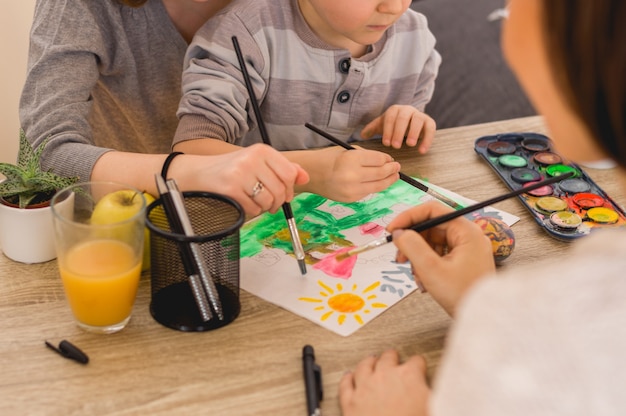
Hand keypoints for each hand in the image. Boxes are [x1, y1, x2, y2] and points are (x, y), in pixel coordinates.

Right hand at [172, 144, 308, 215]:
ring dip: (263, 208)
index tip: (284, 195)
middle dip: (277, 202)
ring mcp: (240, 173)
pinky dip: (251, 211)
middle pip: (280, 190)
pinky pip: (252, 208)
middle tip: (269, 203)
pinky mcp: (230, 188)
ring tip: (254, 201)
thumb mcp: (258, 163)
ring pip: (267, 201)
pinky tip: (243, 203)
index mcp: (261, 150)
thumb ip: (283, 169)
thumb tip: (305, 177)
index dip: (289, 189)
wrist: (198, 173)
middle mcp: (252, 159)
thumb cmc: (232, 170)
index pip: (289, 174)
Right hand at [300, 146, 399, 201]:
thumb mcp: (348, 150)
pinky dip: (375, 187)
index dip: (387, 159)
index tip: (390, 159)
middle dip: (392, 169)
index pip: (379, 159)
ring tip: (394, 176)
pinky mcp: (351, 199)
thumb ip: (367, 156)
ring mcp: (352, 189)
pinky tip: (377, 182)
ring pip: (378, 186)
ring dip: (389, 180)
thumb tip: (386, 162)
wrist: (311, 174)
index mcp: (352, 159)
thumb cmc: (329, 159)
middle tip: (396, 167)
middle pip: (381, 173)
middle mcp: (353, 175)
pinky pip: (368, 192)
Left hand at [339, 350, 429, 415]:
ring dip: (369, 361)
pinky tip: (347, 376)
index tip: (419, 365)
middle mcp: (385, 376)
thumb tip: (443, 393)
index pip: (417, 362)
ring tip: (372, 359)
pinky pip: (346, 384)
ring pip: (364, 366)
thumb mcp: (434, 407)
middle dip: (392, 356)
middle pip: (388, 358)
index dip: (419, 364)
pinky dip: (347, 378)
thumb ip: (434, 396)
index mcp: (409, 377)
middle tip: (394, 356)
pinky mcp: (350, 402)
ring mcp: (365, 387)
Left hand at [361, 105, 435, 152]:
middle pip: (403, 118)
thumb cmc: (393, 126)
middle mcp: (407, 110)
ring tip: (410, 145)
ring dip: (414, 132)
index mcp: (395, 110)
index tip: (386, 143)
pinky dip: (427, 139)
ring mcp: (419, 115)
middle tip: (395, 146)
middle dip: (399, 132)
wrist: (409, 123)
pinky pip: (431, 129)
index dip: (388, 130)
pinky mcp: (430, 122)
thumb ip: (372, 129)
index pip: (390, 117)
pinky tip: (422, 151)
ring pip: (418, 121)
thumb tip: (362, 135)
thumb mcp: (382, 126)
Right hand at [388, 201, 494, 315]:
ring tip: (416, 274)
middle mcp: (468, 236)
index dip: (409, 217)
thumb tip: (399, 233)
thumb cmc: (462, 295)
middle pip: (431, 227)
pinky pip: (439, 255)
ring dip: (418, 256)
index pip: (433, 210)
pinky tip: (424, 281)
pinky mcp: (463, 262)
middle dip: (413, 242)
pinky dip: (427, 265)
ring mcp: (467, 250)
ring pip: (433, 242)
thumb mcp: (431, 269)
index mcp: (466, 231)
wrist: (482, 320)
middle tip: (400, 257)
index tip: (393, 229)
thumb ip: (412, 246)